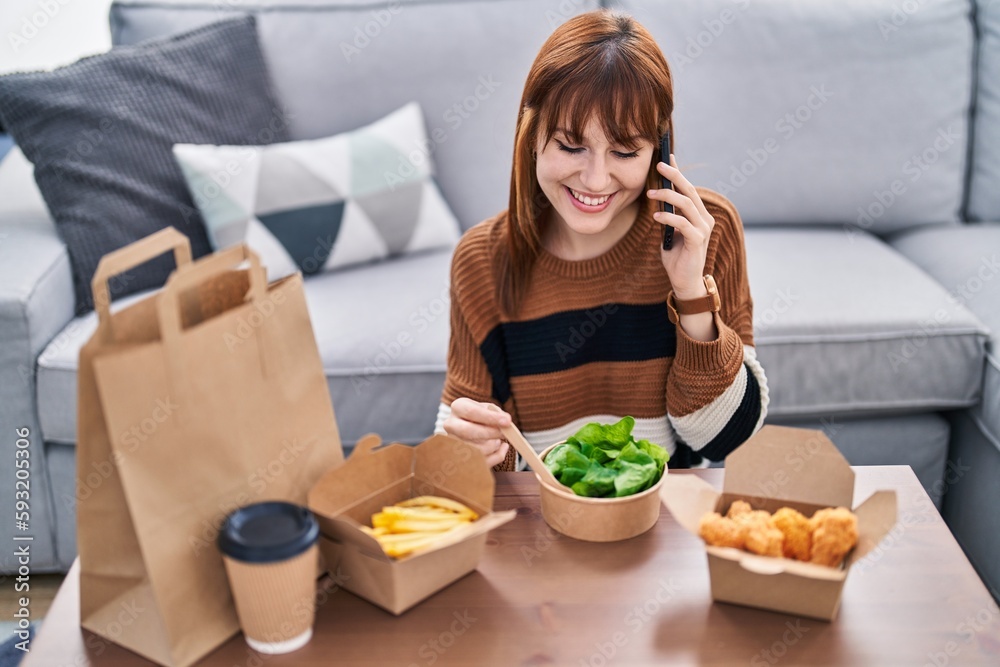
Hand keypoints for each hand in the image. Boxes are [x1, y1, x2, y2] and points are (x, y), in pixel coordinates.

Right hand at [442, 397, 511, 467]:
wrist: (470, 426)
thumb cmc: (482, 416)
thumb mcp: (488, 409)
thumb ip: (497, 414)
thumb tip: (506, 422)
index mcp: (458, 407)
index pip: (471, 412)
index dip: (490, 417)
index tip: (507, 421)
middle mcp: (451, 425)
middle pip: (468, 431)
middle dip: (490, 433)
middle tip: (505, 433)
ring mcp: (453, 443)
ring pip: (475, 449)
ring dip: (493, 445)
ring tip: (499, 439)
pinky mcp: (460, 458)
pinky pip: (482, 462)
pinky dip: (497, 455)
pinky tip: (502, 447)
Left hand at [647, 154, 715, 298]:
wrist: (684, 281)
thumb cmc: (676, 256)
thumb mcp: (670, 231)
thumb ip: (669, 215)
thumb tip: (658, 195)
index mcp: (699, 215)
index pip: (689, 189)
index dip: (679, 173)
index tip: (668, 158)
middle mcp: (705, 219)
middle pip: (690, 191)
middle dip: (675, 176)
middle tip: (659, 165)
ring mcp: (704, 229)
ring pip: (687, 204)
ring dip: (667, 196)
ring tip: (650, 193)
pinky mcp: (698, 240)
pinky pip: (683, 223)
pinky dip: (668, 217)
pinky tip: (656, 216)